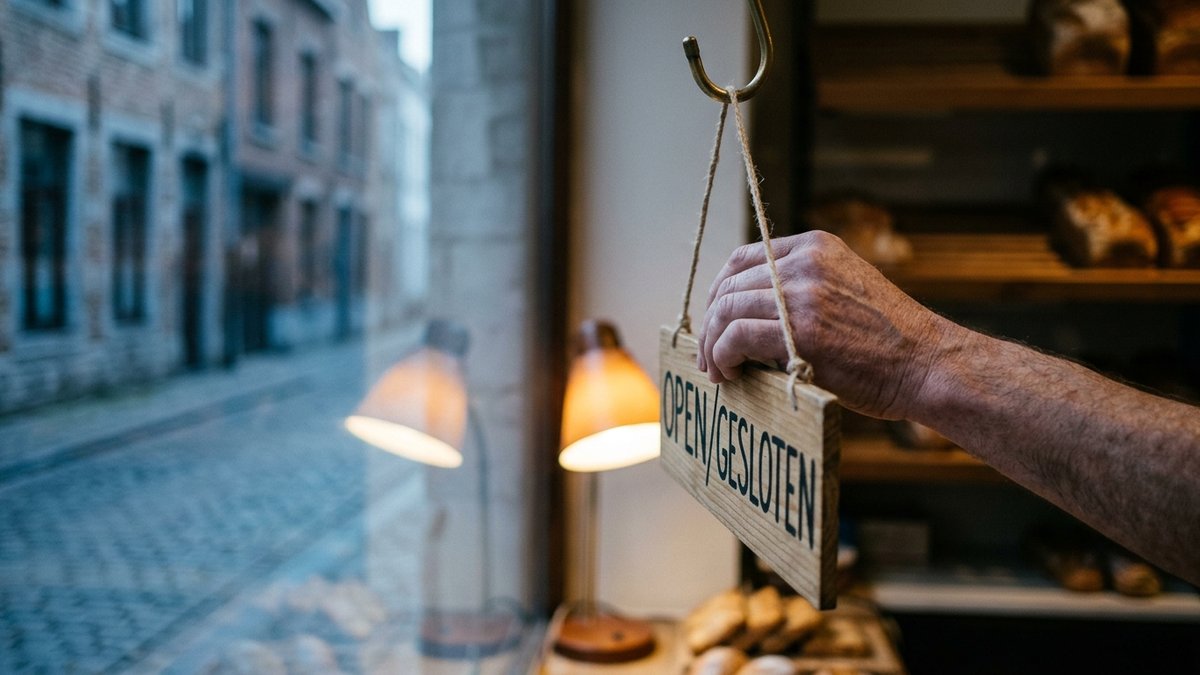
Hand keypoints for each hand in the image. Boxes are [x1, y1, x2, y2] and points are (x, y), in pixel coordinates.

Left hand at [697, 231, 957, 419]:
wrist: (928, 365)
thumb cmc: (888, 343)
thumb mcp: (845, 292)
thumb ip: (802, 291)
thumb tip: (746, 314)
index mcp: (816, 247)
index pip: (743, 257)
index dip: (719, 291)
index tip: (715, 321)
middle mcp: (806, 262)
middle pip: (729, 284)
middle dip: (711, 323)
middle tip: (708, 355)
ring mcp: (803, 294)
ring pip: (726, 309)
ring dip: (712, 344)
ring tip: (716, 370)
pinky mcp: (801, 331)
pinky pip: (736, 336)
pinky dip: (722, 355)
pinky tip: (729, 372)